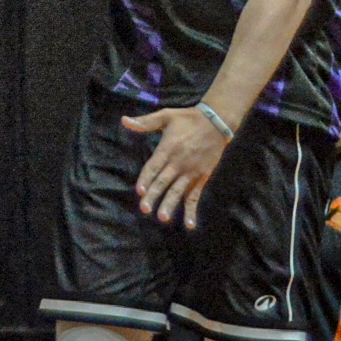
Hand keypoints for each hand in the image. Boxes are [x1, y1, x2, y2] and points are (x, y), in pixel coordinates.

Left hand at [120, 105, 228, 227]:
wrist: (216, 122)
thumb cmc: (188, 119)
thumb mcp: (166, 116)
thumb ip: (145, 122)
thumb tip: (124, 121)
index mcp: (168, 148)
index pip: (154, 166)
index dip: (146, 178)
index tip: (140, 191)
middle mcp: (178, 162)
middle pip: (163, 181)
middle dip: (154, 195)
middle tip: (145, 209)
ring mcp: (191, 172)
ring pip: (178, 191)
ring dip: (170, 204)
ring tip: (162, 217)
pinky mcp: (201, 177)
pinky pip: (195, 196)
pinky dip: (192, 210)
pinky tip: (189, 224)